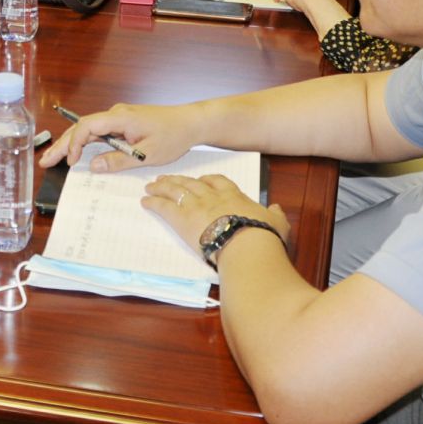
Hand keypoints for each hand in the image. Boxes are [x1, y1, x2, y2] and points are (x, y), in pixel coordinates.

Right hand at [38, 101, 201, 173]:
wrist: (191, 122)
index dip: (75, 143)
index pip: (88, 126)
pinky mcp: (123, 123)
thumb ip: (118, 160)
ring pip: (88, 130)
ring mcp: (119, 118)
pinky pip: (99, 132)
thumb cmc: (173, 136)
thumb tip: (93, 165)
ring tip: (54, 158)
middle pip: (82, 127)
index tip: (70, 161)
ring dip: (71, 144)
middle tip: (45, 161)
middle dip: (62, 144)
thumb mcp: (147, 154)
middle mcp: (116, 114)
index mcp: (120, 117)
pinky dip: (85, 142)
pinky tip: (77, 153)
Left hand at [142, 172, 291, 255]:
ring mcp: (196, 206)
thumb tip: (276, 209)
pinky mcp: (183, 219)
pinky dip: (154, 202)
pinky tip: (146, 201)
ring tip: (151, 185)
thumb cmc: (263, 235)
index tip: (200, 180)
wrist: (247, 245)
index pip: (218, 182)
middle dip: (178, 180)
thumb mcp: (276, 222)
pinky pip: (164, 207)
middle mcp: (213, 197)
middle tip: (166, 178)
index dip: (207, 180)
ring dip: (162, 187)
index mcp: (234, 196)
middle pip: (192, 183)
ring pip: (176, 191)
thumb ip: (275, 215)